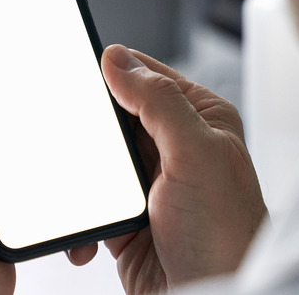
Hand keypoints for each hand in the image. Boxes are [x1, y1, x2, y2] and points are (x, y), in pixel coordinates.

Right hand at [85, 45, 266, 292]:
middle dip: (88, 132)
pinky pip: (89, 201)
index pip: (147, 77)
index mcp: (198, 119)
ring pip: (96, 159)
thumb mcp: (196, 155)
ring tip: (79, 189)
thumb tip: (119, 60)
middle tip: (71, 140)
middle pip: (114, 119)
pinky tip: (87, 232)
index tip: (75, 73)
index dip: (111, 74)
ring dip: (80, 177)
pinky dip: (79, 216)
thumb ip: (159, 102)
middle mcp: (173, 147)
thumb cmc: (226, 237)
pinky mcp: (128, 216)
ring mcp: (149, 182)